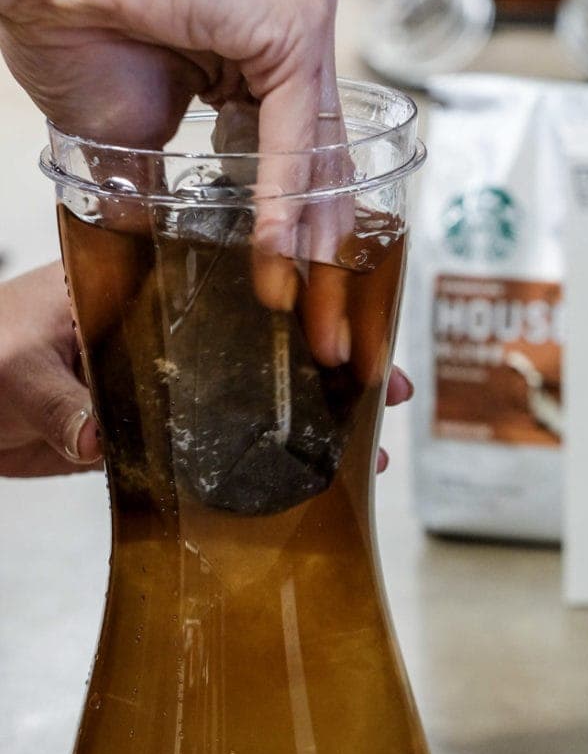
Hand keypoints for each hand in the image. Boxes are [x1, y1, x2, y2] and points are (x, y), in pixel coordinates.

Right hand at [0, 0, 342, 310]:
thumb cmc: (70, 18)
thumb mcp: (135, 139)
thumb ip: (175, 192)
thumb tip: (171, 258)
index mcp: (267, 56)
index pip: (305, 167)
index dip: (304, 247)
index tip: (302, 312)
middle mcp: (295, 36)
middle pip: (326, 170)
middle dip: (327, 266)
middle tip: (329, 342)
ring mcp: (301, 23)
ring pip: (319, 159)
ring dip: (313, 250)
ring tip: (308, 319)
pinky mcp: (293, 21)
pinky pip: (294, 134)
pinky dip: (284, 202)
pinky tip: (278, 259)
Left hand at [0, 263, 411, 477]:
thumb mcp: (16, 368)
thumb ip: (59, 400)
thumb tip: (96, 438)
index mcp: (146, 288)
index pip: (240, 274)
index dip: (304, 290)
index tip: (355, 314)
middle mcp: (171, 330)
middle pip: (270, 336)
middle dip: (331, 358)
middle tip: (385, 385)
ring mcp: (169, 381)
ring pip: (259, 390)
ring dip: (313, 413)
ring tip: (368, 443)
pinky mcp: (158, 430)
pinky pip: (226, 441)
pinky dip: (266, 457)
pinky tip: (307, 479)